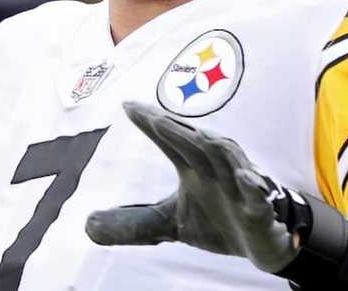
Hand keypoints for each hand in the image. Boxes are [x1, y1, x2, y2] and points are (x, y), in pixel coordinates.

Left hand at [86, 101, 327, 273]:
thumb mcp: (169, 223)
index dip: (150, 121)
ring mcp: (240, 188)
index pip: (169, 138)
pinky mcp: (260, 211)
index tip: (126, 104)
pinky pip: (258, 196)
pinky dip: (253, 187)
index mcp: (193, 167)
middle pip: (195, 143)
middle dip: (177, 130)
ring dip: (218, 147)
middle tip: (153, 118)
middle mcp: (215, 170)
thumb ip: (134, 222)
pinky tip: (246, 179)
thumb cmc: (217, 220)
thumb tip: (87, 226)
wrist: (259, 243)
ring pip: (231, 160)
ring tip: (202, 136)